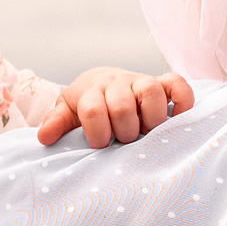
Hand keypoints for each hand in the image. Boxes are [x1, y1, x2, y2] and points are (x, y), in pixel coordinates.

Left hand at [34, 67, 195, 147]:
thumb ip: (57, 123)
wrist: (101, 81)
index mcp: (92, 91)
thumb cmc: (85, 104)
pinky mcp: (163, 82)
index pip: (93, 110)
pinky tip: (177, 117)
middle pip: (122, 106)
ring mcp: (141, 81)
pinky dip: (182, 100)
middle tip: (124, 140)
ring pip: (151, 93)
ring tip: (147, 132)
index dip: (97, 132)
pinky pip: (178, 84)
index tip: (99, 145)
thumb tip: (44, 138)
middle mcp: (118, 84)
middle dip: (123, 131)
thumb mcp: (68, 112)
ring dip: (151, 118)